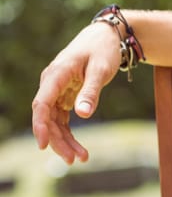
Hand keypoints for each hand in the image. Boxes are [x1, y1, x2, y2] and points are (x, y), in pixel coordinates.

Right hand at [32, 22, 120, 163]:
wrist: (106, 36)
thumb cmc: (103, 49)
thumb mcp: (101, 69)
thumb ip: (91, 90)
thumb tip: (83, 114)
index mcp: (56, 75)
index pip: (41, 104)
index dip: (40, 125)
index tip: (43, 145)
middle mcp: (51, 84)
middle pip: (47, 117)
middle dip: (58, 140)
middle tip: (74, 160)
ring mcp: (56, 90)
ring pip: (54, 121)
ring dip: (64, 140)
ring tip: (81, 158)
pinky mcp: (64, 95)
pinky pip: (62, 118)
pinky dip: (69, 132)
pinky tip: (78, 148)